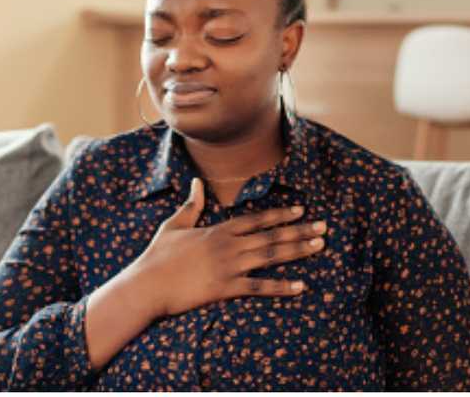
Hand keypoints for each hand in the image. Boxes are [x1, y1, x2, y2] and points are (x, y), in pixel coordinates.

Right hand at [132, 177, 326, 318]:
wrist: (146, 285)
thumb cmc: (158, 256)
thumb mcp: (174, 225)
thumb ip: (191, 205)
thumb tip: (196, 181)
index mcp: (218, 230)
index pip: (256, 219)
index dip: (280, 215)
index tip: (301, 211)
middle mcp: (228, 246)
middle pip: (271, 236)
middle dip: (299, 231)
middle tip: (324, 227)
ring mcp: (229, 267)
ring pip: (270, 257)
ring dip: (297, 251)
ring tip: (319, 246)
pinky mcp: (225, 289)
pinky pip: (258, 287)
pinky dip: (280, 287)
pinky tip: (300, 286)